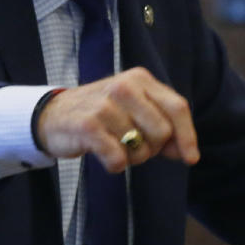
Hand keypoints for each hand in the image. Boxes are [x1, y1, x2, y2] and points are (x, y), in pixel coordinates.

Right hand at [36, 67, 199, 172]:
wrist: (53, 115)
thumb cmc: (102, 114)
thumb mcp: (135, 112)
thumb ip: (164, 129)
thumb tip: (188, 154)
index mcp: (140, 79)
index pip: (177, 107)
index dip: (187, 135)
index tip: (191, 159)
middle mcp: (125, 86)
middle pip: (162, 132)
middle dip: (152, 148)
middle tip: (133, 145)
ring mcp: (105, 105)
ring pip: (141, 149)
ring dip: (130, 158)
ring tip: (113, 145)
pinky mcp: (88, 125)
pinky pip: (118, 159)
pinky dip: (114, 165)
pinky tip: (103, 155)